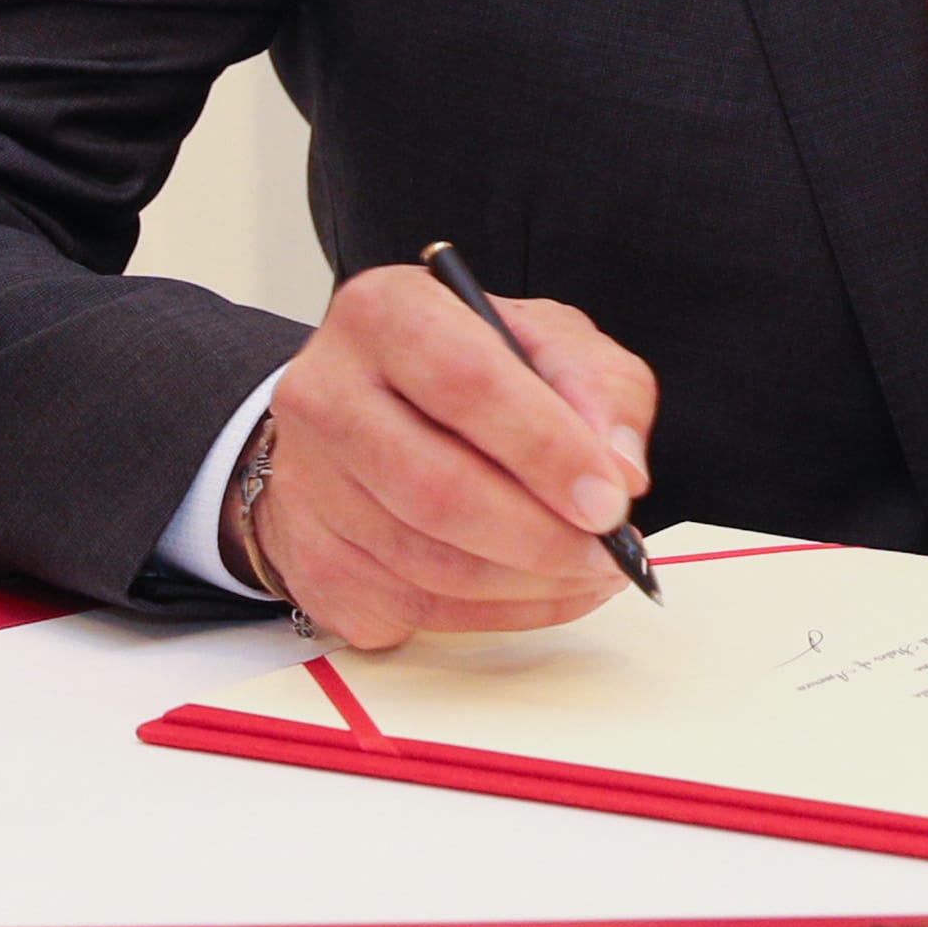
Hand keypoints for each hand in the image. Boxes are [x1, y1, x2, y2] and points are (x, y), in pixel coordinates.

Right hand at [253, 267, 658, 649]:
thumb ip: (597, 385)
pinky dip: (499, 613)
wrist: (364, 410)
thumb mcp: (545, 340)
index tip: (610, 499)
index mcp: (386, 313)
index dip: (547, 449)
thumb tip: (620, 471)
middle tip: (608, 552)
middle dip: (542, 536)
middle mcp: (325, 394)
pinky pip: (416, 610)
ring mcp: (307, 485)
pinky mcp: (313, 560)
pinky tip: (542, 589)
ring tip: (589, 570)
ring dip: (528, 582)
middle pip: (437, 489)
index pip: (467, 382)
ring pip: (428, 565)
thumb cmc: (462, 370)